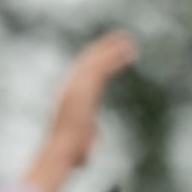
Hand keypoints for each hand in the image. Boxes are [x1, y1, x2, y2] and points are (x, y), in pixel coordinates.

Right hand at [44, 31, 136, 167]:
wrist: (63, 150)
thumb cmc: (70, 152)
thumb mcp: (81, 145)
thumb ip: (86, 140)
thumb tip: (85, 154)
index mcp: (72, 98)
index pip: (85, 75)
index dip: (97, 62)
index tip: (109, 54)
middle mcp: (72, 87)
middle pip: (89, 62)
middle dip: (104, 48)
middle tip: (121, 38)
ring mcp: (77, 86)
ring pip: (96, 61)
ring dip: (112, 49)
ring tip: (128, 39)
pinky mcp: (85, 87)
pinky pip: (102, 67)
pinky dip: (114, 57)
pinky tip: (128, 49)